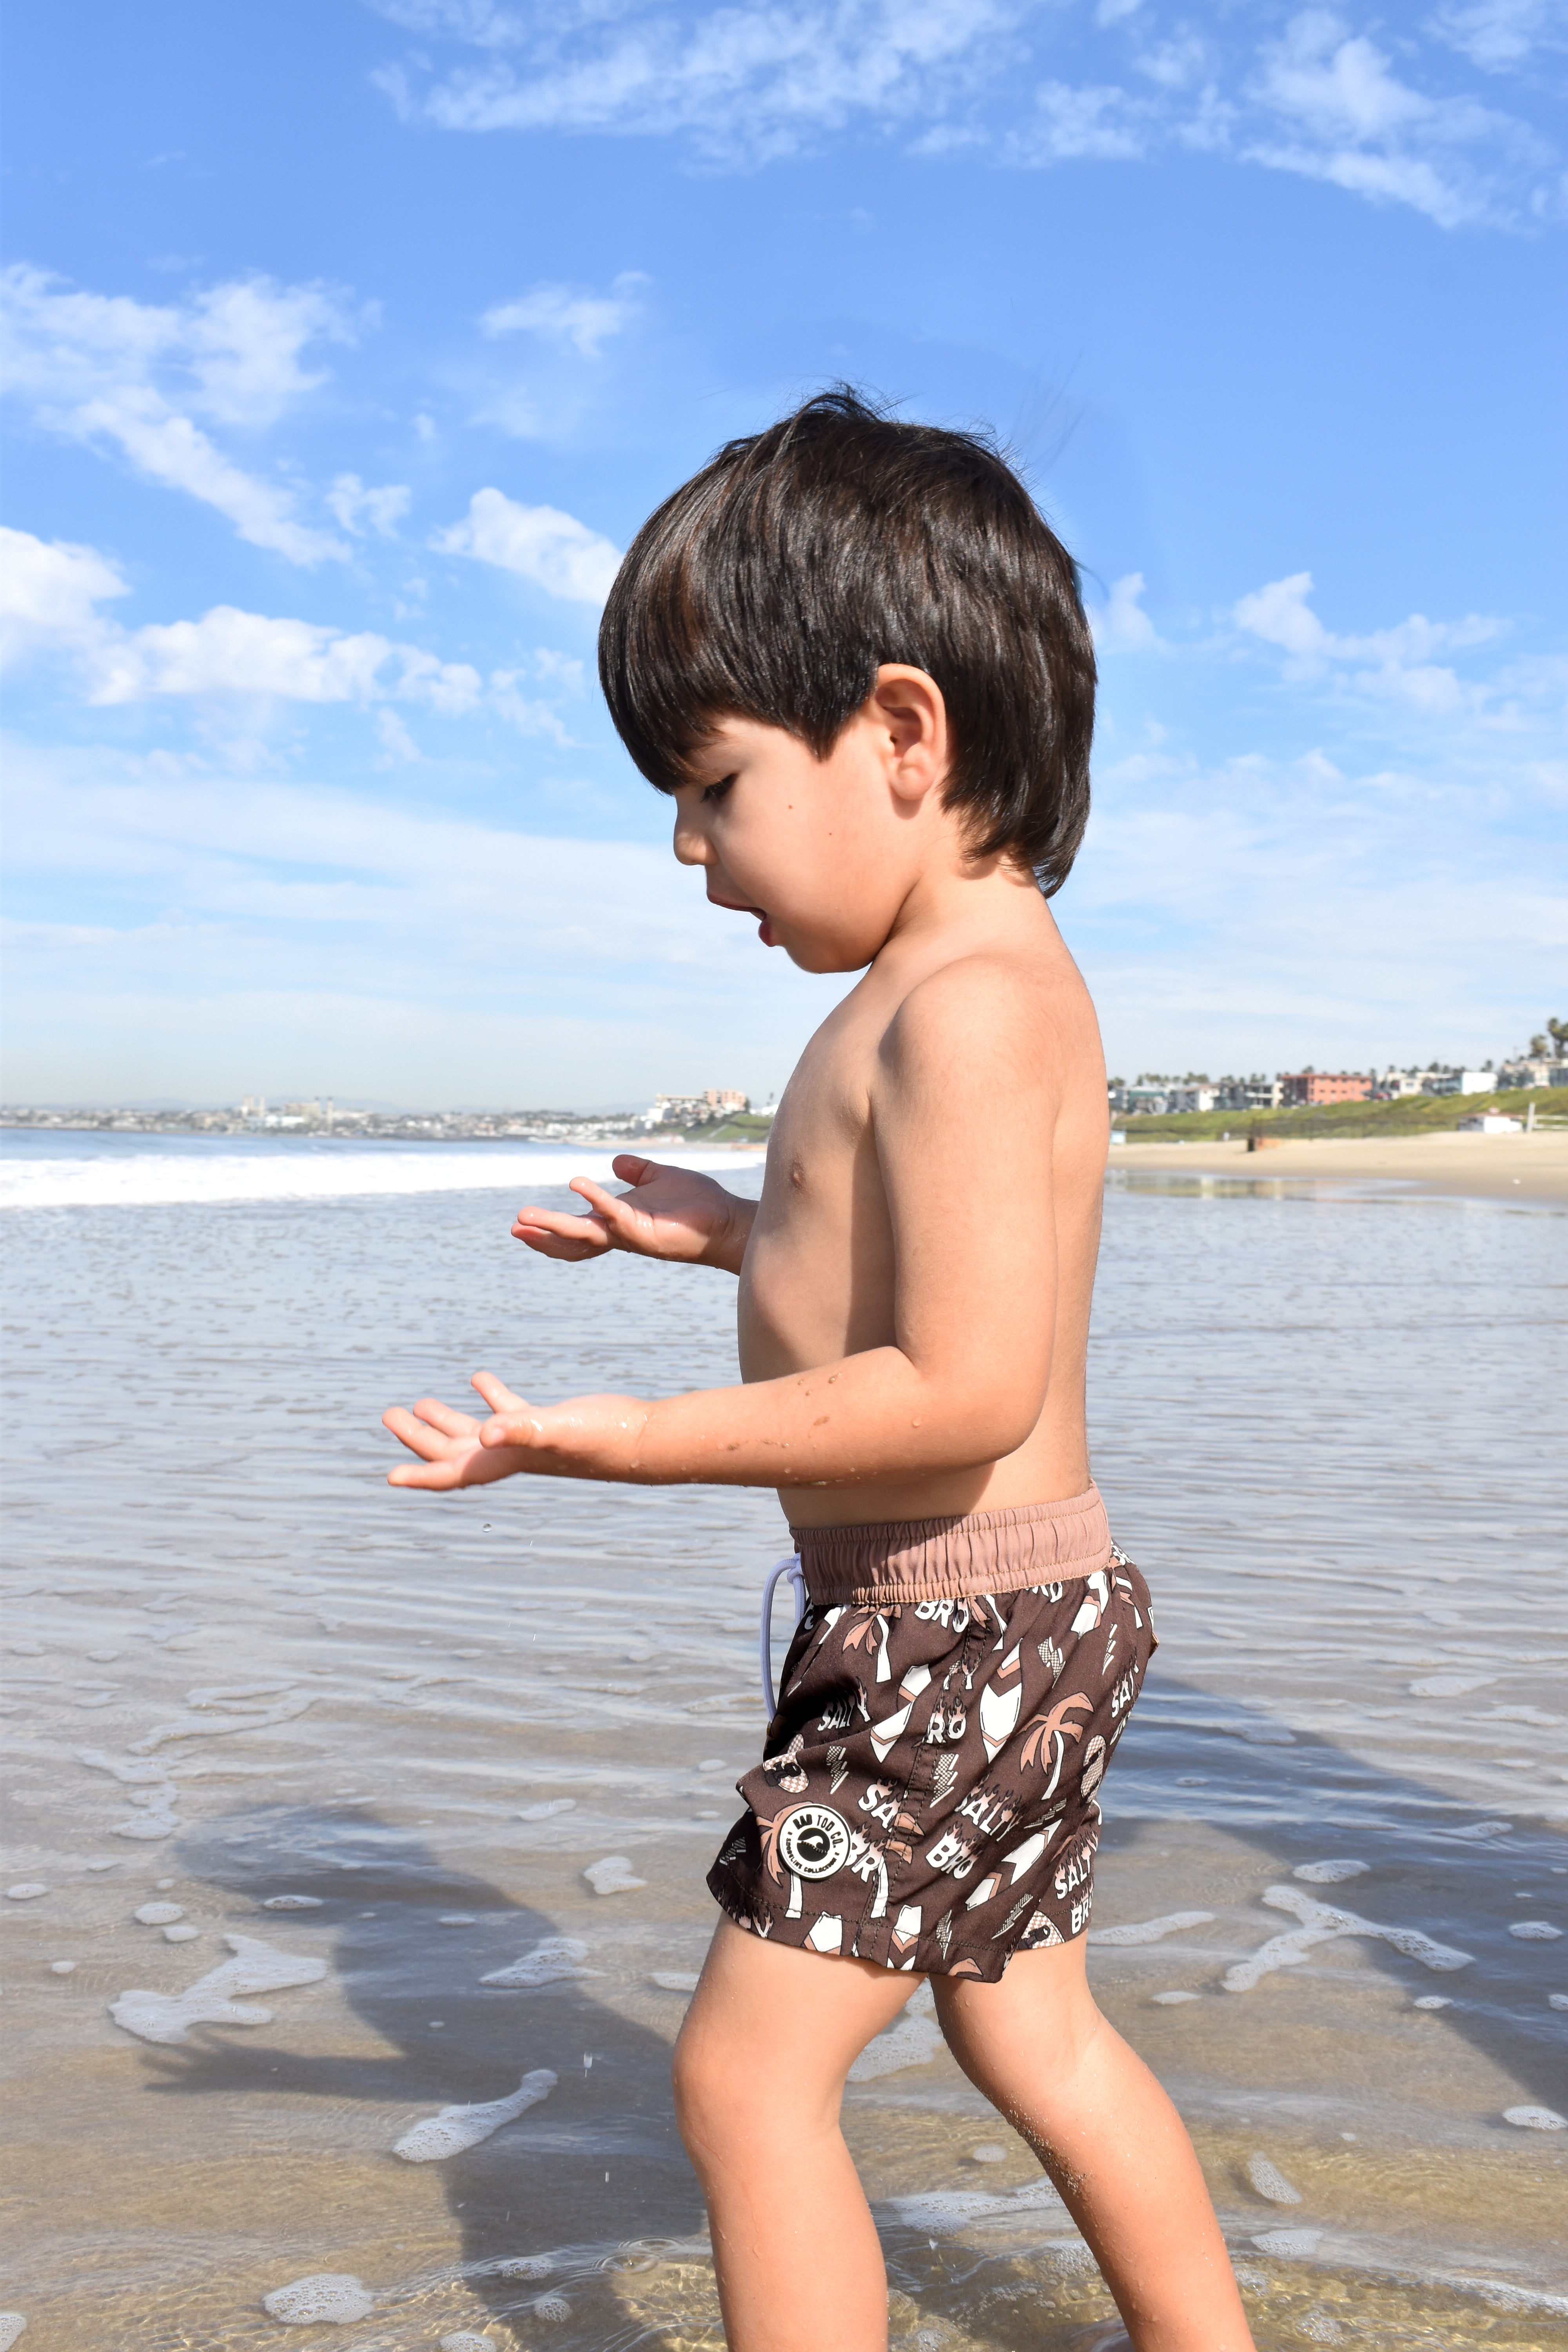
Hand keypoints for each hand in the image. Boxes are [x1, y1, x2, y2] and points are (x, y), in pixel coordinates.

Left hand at [383, 1372, 646, 1488]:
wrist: (644, 1437)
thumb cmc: (602, 1437)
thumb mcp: (557, 1428)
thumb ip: (522, 1429)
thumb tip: (486, 1433)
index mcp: (506, 1461)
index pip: (454, 1474)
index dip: (420, 1476)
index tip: (390, 1477)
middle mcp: (512, 1455)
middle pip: (454, 1453)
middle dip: (420, 1439)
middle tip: (389, 1416)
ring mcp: (529, 1440)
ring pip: (477, 1432)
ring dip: (447, 1420)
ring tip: (418, 1403)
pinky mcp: (548, 1421)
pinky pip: (508, 1410)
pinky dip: (490, 1396)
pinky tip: (477, 1378)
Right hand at [511, 1153, 754, 1272]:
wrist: (727, 1220)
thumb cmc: (696, 1205)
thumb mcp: (658, 1179)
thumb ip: (637, 1172)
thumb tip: (616, 1162)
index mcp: (617, 1222)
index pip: (577, 1229)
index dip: (550, 1228)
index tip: (523, 1222)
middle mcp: (619, 1233)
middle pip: (572, 1240)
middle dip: (542, 1235)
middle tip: (515, 1226)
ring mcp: (630, 1235)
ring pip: (584, 1235)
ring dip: (554, 1227)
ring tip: (525, 1218)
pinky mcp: (646, 1231)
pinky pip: (615, 1215)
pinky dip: (596, 1200)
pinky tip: (577, 1185)